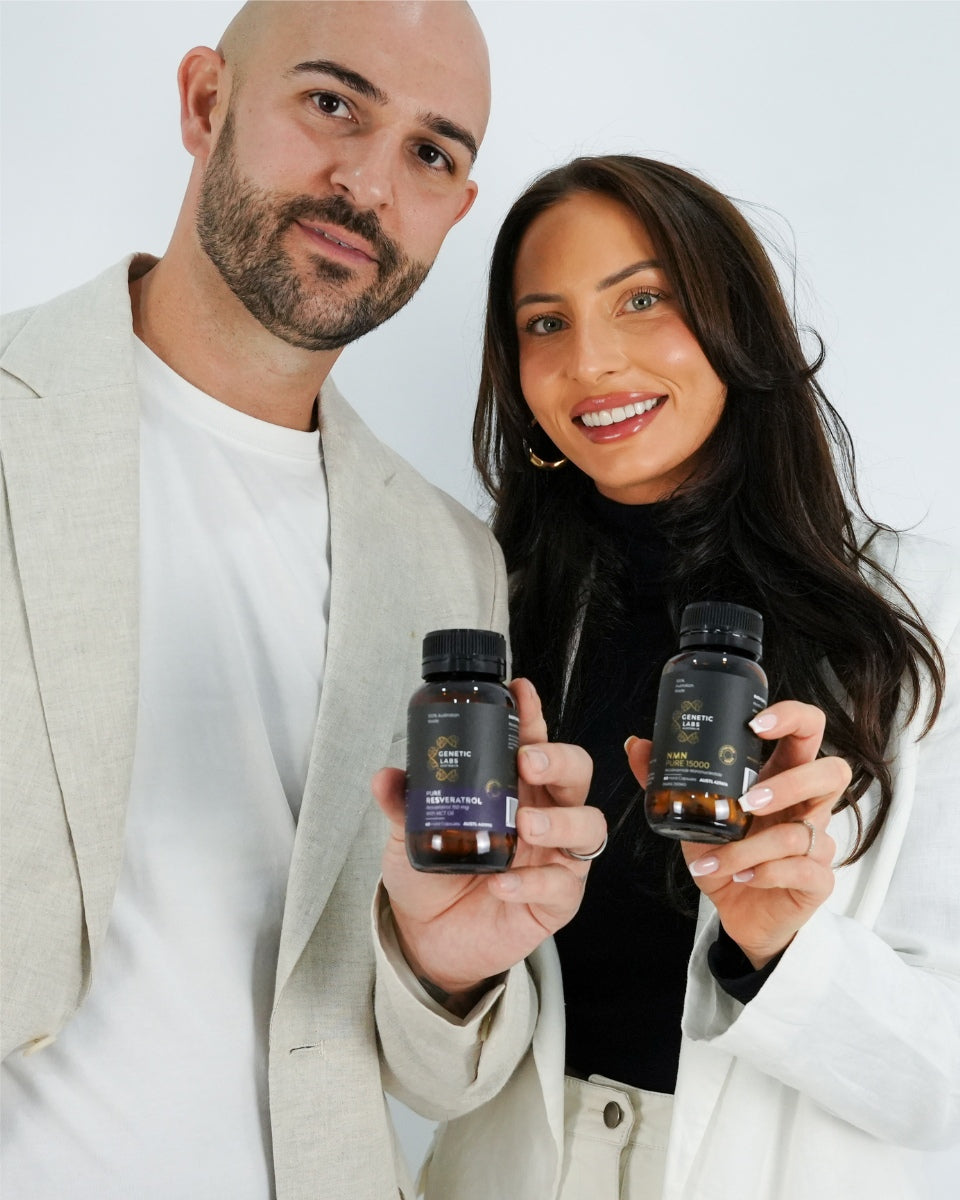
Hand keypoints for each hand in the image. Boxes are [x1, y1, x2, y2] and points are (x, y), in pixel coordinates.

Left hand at [372, 678, 600, 1013]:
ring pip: (588, 826)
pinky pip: (561, 886)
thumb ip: (402, 804)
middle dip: (559, 760)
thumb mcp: (409, 833)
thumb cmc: (432, 876)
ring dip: (561, 820)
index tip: (520, 693)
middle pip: (576, 774)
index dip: (532, 715)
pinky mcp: (556, 899)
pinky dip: (533, 883)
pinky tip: (503, 884)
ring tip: (526, 824)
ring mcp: (554, 855)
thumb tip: (386, 777)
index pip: (532, 740)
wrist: (428, 938)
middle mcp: (543, 813)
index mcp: (513, 786)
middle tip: (529, 761)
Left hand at [626, 700, 850, 969]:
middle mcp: (807, 806)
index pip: (807, 731)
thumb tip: (637, 745)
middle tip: (748, 800)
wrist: (737, 912)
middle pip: (833, 772)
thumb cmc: (725, 855)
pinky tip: (741, 876)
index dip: (792, 717)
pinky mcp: (818, 880)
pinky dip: (765, 873)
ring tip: (718, 856)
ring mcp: (818, 843)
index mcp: (782, 777)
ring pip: (804, 832)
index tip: (756, 723)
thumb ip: (668, 782)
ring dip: (751, 846)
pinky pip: (805, 870)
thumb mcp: (693, 816)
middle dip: (791, 783)